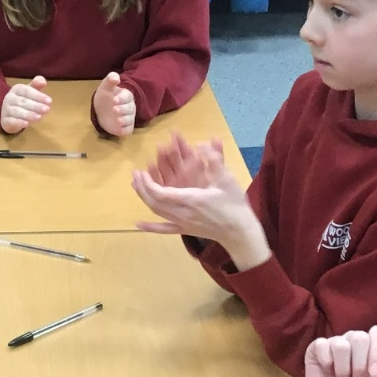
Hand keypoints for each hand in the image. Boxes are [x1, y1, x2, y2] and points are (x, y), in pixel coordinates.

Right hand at [1, 75, 51, 133]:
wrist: (7, 113)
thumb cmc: (23, 101)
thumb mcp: (30, 91)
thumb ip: (37, 85)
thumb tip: (43, 81)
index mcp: (17, 89)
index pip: (27, 91)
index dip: (38, 95)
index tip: (49, 101)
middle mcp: (10, 98)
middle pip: (23, 101)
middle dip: (35, 106)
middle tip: (47, 110)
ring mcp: (6, 110)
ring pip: (17, 111)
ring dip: (29, 114)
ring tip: (39, 117)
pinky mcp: (5, 121)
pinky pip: (11, 121)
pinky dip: (19, 122)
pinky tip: (26, 124)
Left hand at [93, 72, 135, 136]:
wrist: (101, 109)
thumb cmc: (105, 96)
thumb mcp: (105, 86)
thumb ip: (110, 79)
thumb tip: (116, 78)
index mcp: (126, 96)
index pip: (127, 96)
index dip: (122, 98)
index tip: (114, 99)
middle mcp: (129, 107)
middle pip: (130, 108)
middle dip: (123, 109)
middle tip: (114, 109)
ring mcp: (128, 117)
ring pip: (130, 119)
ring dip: (125, 120)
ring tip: (118, 120)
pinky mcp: (125, 127)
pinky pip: (128, 130)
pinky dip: (125, 130)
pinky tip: (120, 130)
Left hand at [131, 136, 266, 260]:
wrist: (240, 233)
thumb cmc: (235, 205)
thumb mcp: (227, 179)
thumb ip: (214, 159)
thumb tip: (201, 143)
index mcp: (191, 200)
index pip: (162, 193)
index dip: (148, 184)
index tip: (140, 172)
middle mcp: (182, 213)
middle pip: (154, 202)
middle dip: (142, 188)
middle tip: (135, 175)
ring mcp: (182, 224)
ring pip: (157, 212)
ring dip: (144, 198)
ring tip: (136, 186)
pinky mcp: (185, 231)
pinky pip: (164, 230)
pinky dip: (150, 227)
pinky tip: (138, 224)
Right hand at [305, 325, 376, 376]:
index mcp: (373, 344)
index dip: (376, 352)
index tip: (373, 374)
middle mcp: (354, 339)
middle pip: (359, 337)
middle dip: (359, 365)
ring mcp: (335, 342)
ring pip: (341, 344)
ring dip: (343, 369)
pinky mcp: (316, 348)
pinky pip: (322, 345)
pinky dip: (327, 364)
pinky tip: (328, 373)